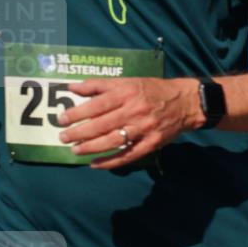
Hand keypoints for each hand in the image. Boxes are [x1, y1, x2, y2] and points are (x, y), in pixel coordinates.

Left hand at [58, 77, 201, 169]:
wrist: (186, 102)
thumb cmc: (153, 90)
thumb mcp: (128, 81)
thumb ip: (99, 85)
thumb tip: (72, 86)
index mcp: (126, 93)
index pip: (96, 105)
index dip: (77, 113)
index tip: (61, 120)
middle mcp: (134, 111)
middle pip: (102, 125)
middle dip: (80, 133)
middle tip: (64, 138)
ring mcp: (144, 128)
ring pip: (113, 141)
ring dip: (92, 148)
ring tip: (76, 151)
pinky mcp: (152, 143)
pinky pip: (129, 155)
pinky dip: (112, 162)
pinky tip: (96, 165)